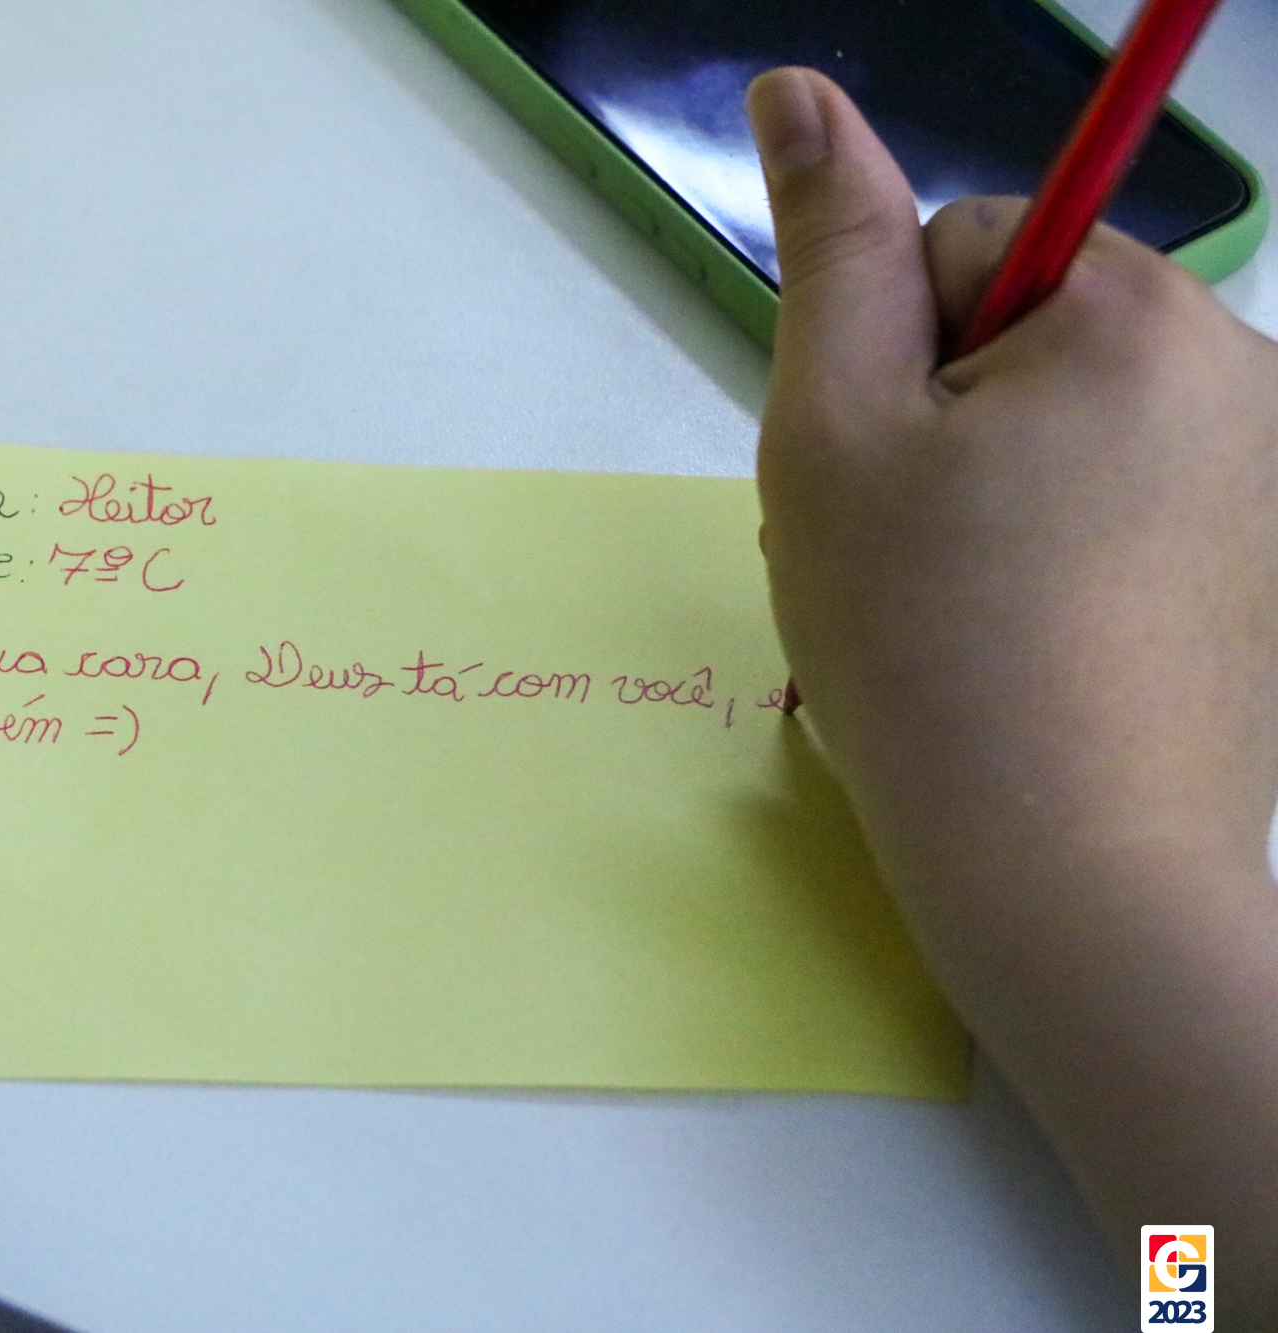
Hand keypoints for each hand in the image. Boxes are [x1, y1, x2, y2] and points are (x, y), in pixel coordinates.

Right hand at [748, 66, 1277, 1310]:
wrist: (1069, 880)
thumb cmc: (925, 643)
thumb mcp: (831, 430)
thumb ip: (831, 246)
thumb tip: (797, 89)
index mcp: (1141, 316)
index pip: (968, 249)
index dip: (886, 359)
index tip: (878, 477)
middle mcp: (1242, 374)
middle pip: (1024, 338)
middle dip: (939, 429)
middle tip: (901, 556)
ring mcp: (1268, 484)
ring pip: (1063, 432)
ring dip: (981, 498)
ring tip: (948, 614)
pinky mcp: (1262, 574)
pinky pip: (1121, 509)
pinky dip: (1051, 558)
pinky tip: (1013, 649)